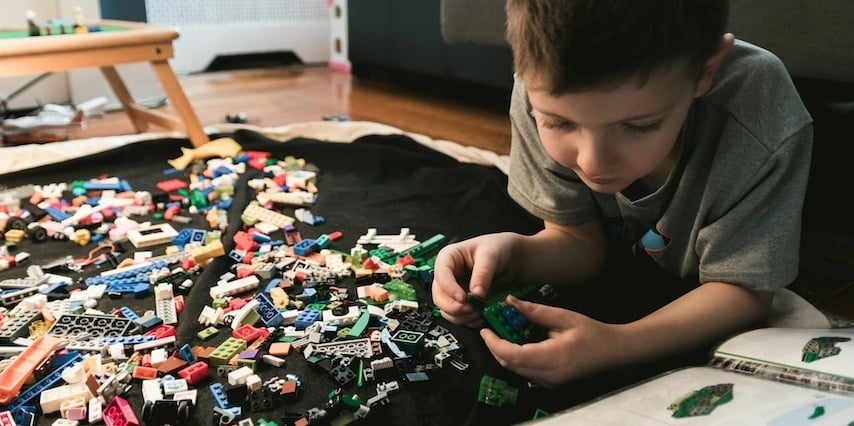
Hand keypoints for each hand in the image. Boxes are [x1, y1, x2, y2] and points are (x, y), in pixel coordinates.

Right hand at [431, 233, 520, 326]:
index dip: (449, 288)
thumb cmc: (497, 248)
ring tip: (478, 313)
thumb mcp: (491, 255)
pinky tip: (479, 316)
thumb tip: (476, 293)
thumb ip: (483, 273)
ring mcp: (454, 290)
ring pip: (446, 309)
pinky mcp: (462, 301)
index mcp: (449, 258)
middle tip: (471, 309)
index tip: (462, 298)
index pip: (441, 274)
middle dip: (454, 307)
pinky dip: (467, 320)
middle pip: (439, 296)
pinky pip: (457, 316)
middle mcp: (448, 275)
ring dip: (461, 316)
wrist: (509, 258)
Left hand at [481, 295, 624, 387]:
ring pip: (516, 369)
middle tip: (490, 328)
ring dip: (505, 352)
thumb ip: (535, 311)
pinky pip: (525, 371)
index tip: (485, 330)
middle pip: (510, 364)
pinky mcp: (550, 382)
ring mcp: (549, 381)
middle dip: (495, 347)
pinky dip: (516, 357)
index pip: (513, 356)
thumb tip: (510, 302)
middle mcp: (549, 375)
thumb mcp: (564, 316)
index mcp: (553, 358)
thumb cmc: (593, 333)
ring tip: (503, 332)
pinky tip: (519, 342)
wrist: (614, 352)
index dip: (494, 344)